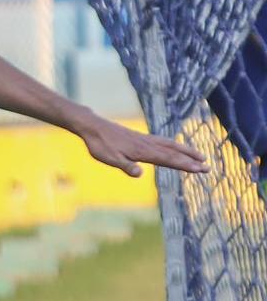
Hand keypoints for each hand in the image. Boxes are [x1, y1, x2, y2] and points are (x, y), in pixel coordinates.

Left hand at [77, 112, 208, 176]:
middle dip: (191, 160)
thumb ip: (125, 166)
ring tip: (200, 156)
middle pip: (174, 152)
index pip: (168, 159)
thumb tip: (140, 174)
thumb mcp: (110, 159)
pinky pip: (163, 141)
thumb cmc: (100, 145)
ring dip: (186, 151)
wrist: (93, 126)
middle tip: (208, 167)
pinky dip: (174, 145)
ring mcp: (145, 139)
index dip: (185, 165)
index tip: (200, 169)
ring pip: (171, 144)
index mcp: (142, 151)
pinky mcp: (141, 137)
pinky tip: (176, 147)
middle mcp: (147, 144)